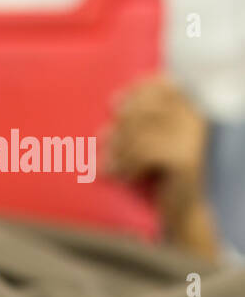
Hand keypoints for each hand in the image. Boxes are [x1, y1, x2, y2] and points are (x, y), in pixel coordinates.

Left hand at [103, 75, 208, 219]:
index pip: (161, 86)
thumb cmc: (155, 173)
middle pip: (144, 110)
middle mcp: (194, 120)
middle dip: (119, 127)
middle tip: (102, 141)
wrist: (179, 210)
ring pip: (139, 133)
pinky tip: (122, 178)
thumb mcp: (145, 142)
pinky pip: (143, 154)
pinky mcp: (184, 160)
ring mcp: (191, 139)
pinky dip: (126, 167)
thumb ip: (135, 119)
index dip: (136, 91)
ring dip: (117, 150)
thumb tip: (114, 100)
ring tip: (108, 164)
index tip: (115, 102)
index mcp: (188, 110)